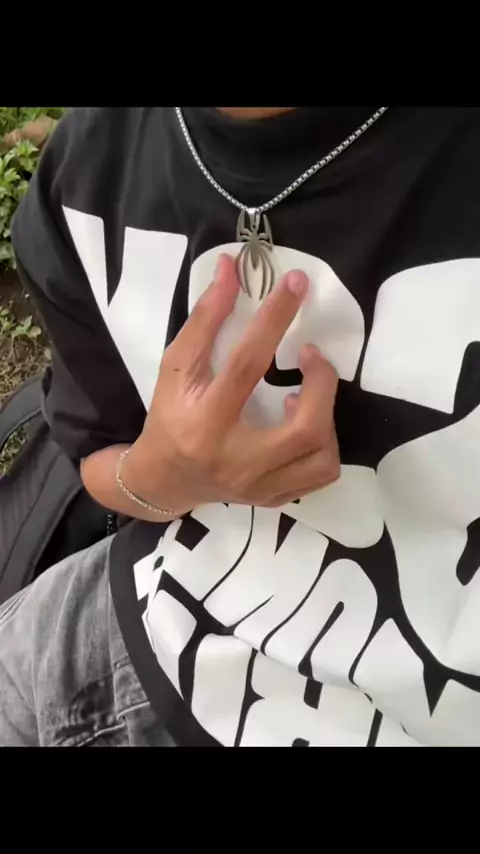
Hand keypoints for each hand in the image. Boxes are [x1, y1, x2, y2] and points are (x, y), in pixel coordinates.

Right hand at [123, 254, 339, 513]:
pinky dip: (322, 445)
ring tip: (305, 395)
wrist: (163, 480)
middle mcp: (235, 461)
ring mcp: (259, 486)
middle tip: (311, 356)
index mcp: (204, 423)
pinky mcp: (273, 497)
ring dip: (325, 415)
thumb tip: (231, 269)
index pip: (247, 364)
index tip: (296, 284)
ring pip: (322, 456)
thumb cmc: (169, 417)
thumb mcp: (175, 368)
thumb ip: (204, 320)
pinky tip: (303, 426)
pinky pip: (320, 474)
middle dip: (322, 383)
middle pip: (305, 427)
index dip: (275, 318)